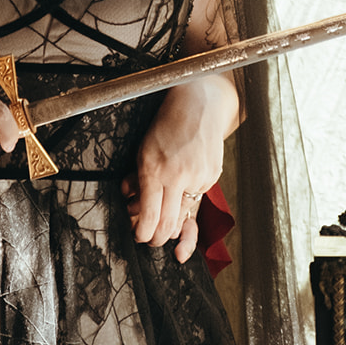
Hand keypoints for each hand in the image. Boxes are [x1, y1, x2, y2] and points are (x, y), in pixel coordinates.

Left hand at [121, 76, 237, 255]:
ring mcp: (198, 177)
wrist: (198, 105)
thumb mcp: (143, 151)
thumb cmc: (165, 127)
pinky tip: (183, 177)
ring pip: (184, 214)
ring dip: (173, 219)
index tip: (139, 236)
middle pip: (168, 225)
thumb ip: (137, 180)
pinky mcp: (212, 177)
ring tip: (164, 206)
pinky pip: (196, 197)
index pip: (150, 216)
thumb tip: (133, 206)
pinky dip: (187, 196)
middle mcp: (177, 176)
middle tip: (151, 239)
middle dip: (157, 238)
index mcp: (154, 169)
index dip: (143, 233)